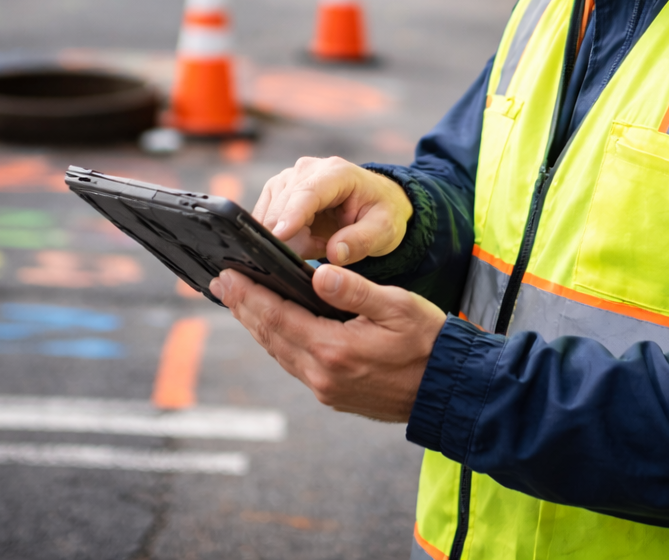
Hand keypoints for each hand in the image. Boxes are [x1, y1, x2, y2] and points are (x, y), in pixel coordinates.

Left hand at [209, 265, 444, 421]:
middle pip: (271, 336)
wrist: (448, 391)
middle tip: (221, 284)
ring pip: (279, 352)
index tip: (227, 277)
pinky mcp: (334, 394)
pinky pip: (294, 364)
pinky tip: (273, 327)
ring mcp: (327, 389)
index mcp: (335, 350)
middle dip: (244, 308)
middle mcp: (323, 375)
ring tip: (239, 302)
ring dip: (257, 325)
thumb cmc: (428, 343)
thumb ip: (355, 290)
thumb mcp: (398, 308)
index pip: (278, 317)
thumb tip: (319, 273)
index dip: (249, 296)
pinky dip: (277, 341)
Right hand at [253, 156, 412, 264]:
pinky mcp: (277, 190)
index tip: (278, 236)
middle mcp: (307, 169)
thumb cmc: (381, 212)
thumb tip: (335, 254)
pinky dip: (284, 236)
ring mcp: (288, 178)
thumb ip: (360, 241)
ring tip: (320, 241)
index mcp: (337, 172)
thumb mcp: (383, 230)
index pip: (308, 193)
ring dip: (291, 238)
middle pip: (283, 206)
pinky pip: (268, 220)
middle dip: (297, 238)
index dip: (292, 214)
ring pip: (271, 215)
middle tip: (325, 248)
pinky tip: (307, 237)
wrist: (374, 201)